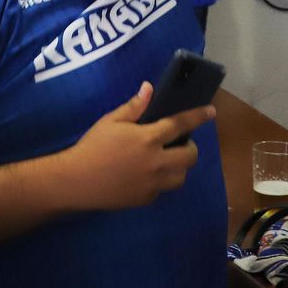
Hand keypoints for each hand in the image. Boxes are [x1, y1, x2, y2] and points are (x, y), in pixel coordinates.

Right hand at [55, 82, 213, 210]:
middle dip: (190, 148)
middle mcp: (156, 162)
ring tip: (166, 160)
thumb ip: (134, 106)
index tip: (211, 112)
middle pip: (190, 156)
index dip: (198, 117)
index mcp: (148, 138)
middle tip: (179, 143)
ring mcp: (152, 183)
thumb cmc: (93, 146)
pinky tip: (147, 174)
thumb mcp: (111, 121)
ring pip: (181, 176)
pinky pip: (163, 189)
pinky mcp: (146, 198)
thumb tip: (149, 88)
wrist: (76, 181)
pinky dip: (161, 180)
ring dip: (179, 166)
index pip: (181, 124)